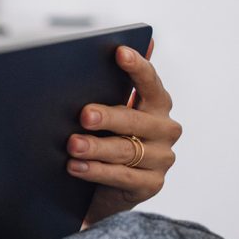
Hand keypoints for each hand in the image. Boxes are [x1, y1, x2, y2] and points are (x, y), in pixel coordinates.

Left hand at [68, 43, 181, 224]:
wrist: (106, 188)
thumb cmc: (107, 139)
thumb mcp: (109, 113)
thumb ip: (112, 86)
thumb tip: (113, 49)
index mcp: (158, 105)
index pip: (150, 82)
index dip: (137, 67)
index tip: (119, 52)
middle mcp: (165, 129)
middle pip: (135, 120)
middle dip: (107, 116)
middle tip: (84, 115)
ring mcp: (161, 158)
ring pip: (126, 150)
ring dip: (96, 147)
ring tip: (72, 145)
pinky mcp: (151, 184)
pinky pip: (122, 176)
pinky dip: (97, 171)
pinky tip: (76, 166)